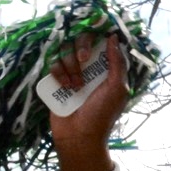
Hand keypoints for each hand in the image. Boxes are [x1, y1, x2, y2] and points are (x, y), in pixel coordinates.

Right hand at [47, 35, 129, 170]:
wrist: (79, 135)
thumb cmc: (102, 114)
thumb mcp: (117, 89)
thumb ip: (118, 63)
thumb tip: (114, 37)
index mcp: (106, 66)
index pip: (99, 39)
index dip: (95, 35)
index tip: (95, 36)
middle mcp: (88, 66)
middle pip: (79, 39)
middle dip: (81, 49)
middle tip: (84, 61)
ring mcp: (70, 71)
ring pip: (64, 49)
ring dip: (70, 65)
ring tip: (76, 86)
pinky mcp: (55, 78)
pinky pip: (52, 63)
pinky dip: (59, 73)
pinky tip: (65, 87)